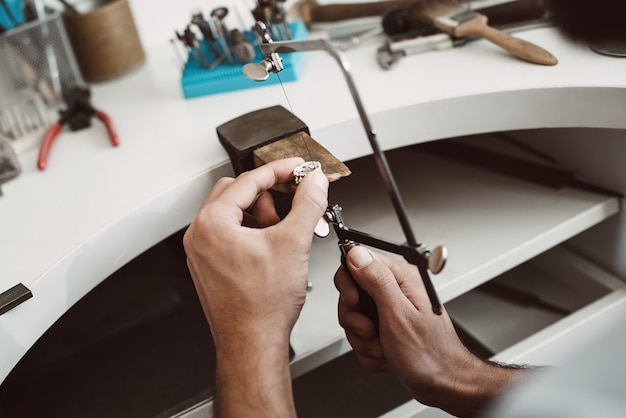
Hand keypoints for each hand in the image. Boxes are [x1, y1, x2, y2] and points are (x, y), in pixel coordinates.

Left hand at [183, 157, 327, 417]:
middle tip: (289, 211)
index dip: (279, 170)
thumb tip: (314, 183)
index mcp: (212, 223)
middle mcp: (200, 235)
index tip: (297, 169)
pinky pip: (229, 235)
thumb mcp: (294, 243)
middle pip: (236, 193)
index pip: (248, 180)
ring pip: (233, 214)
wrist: (253, 343)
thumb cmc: (262, 305)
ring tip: (281, 237)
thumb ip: (308, 204)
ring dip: (260, 216)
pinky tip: (271, 251)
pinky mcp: (209, 267)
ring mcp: (201, 252)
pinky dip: (251, 234)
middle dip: (267, 197)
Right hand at [335, 246, 526, 417]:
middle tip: (371, 330)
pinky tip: (386, 354)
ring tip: (383, 346)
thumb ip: (376, 280)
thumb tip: (357, 254)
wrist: (443, 384)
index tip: (354, 302)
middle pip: (352, 293)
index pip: (358, 261)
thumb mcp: (398, 314)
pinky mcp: (387, 328)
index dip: (349, 282)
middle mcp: (396, 290)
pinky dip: (369, 350)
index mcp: (401, 278)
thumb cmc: (430, 354)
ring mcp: (391, 310)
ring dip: (363, 339)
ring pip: (355, 317)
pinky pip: (362, 336)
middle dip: (356, 319)